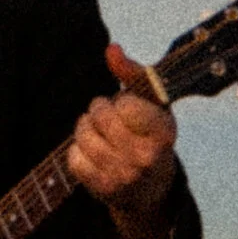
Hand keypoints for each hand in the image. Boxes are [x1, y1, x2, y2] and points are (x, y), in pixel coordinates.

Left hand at [68, 42, 178, 238]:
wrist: (149, 189)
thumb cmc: (149, 136)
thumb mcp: (152, 104)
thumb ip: (132, 73)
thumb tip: (111, 50)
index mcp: (164, 133)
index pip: (125, 104)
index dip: (121, 102)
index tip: (128, 110)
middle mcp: (147, 157)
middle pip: (100, 116)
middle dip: (98, 110)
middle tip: (105, 116)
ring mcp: (124, 175)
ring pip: (83, 135)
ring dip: (84, 128)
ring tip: (95, 131)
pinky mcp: (103, 189)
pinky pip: (73, 158)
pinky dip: (77, 151)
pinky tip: (90, 152)